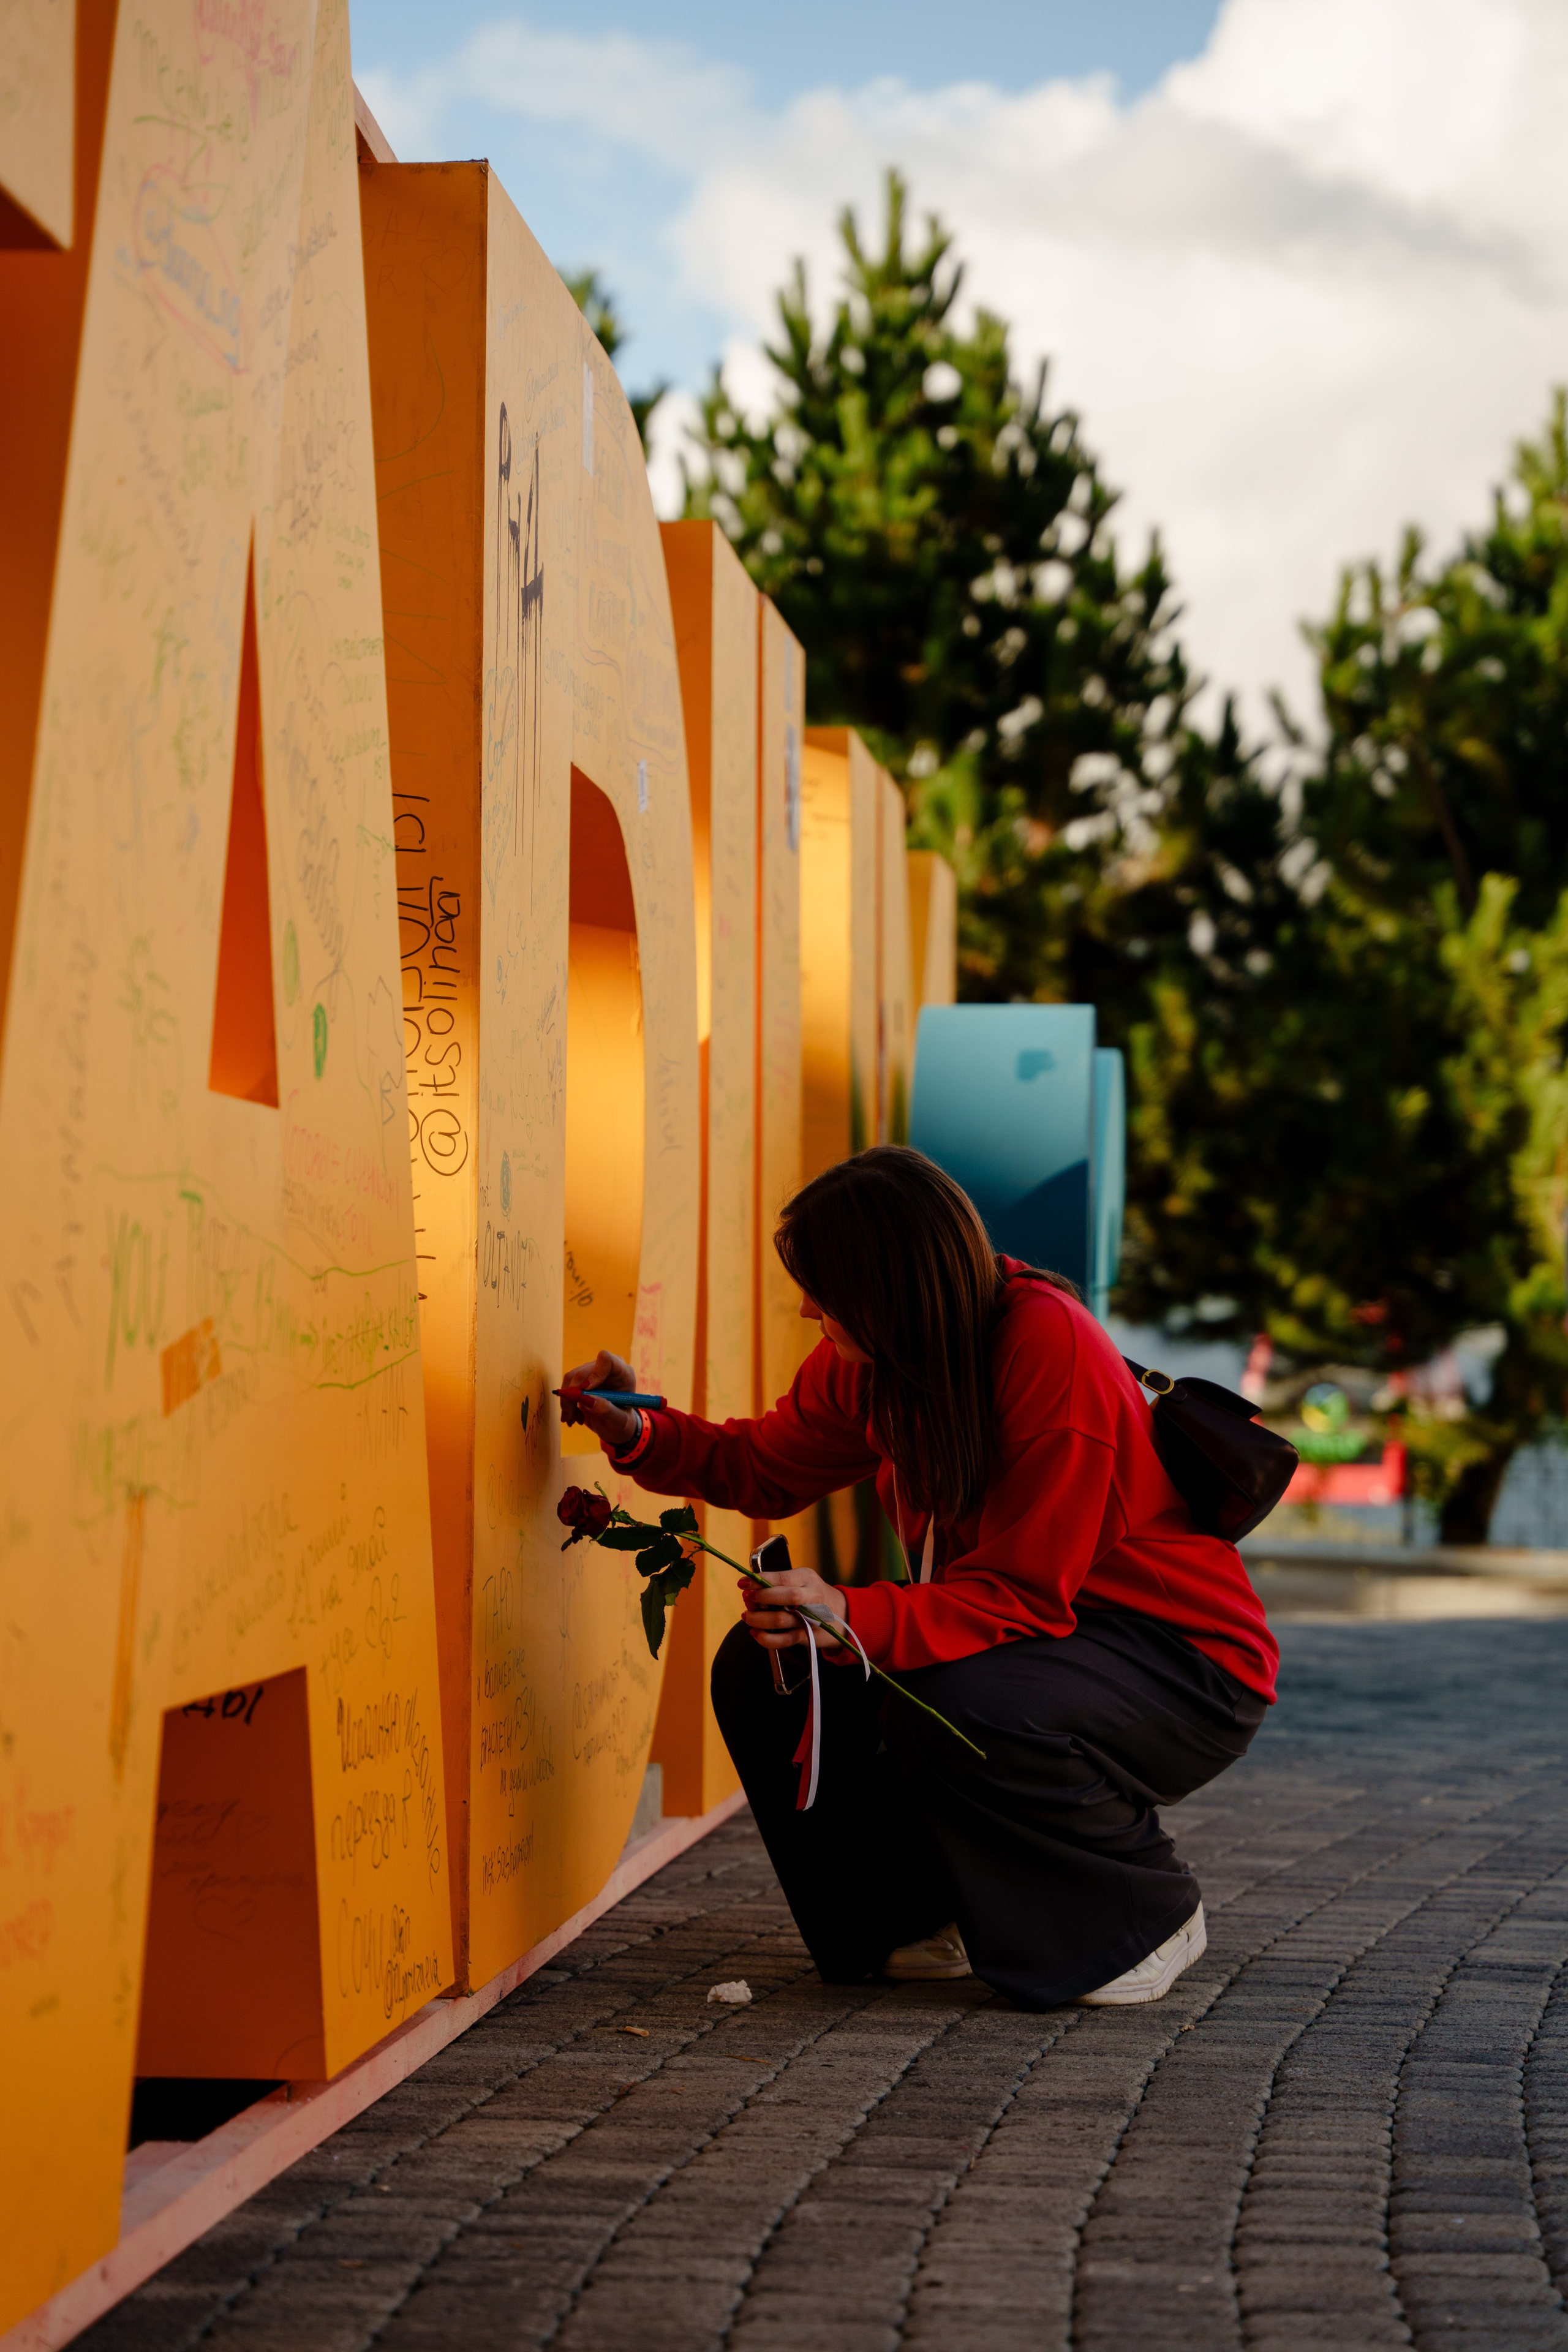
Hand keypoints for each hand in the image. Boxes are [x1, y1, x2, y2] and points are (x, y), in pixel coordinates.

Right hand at [559, 1349, 639, 1452]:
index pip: (606, 1359)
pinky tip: (573, 1417)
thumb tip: (588, 1400)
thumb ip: (606, 1410)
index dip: (594, 1373)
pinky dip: (566, 1404)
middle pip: (582, 1372)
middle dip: (573, 1395)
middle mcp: (606, 1369)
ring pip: (570, 1379)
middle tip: (570, 1416)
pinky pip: (567, 1387)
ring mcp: (593, 1373)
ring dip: (567, 1402)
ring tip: (573, 1420)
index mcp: (623, 1373)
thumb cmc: (622, 1422)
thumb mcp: (618, 1420)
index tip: (587, 1390)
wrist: (614, 1426)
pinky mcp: (581, 1381)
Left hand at [738, 1565, 857, 1664]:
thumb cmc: (812, 1595)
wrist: (842, 1615)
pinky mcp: (808, 1635)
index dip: (761, 1580)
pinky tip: (756, 1633)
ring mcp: (811, 1618)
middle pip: (787, 1597)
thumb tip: (748, 1589)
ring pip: (781, 1619)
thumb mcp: (801, 1581)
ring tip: (747, 1616)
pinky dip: (766, 1638)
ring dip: (758, 1619)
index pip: (783, 1577)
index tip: (743, 1583)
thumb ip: (778, 1584)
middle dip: (761, 1598)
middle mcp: (812, 1596)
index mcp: (807, 1578)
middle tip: (747, 1600)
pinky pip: (783, 1640)